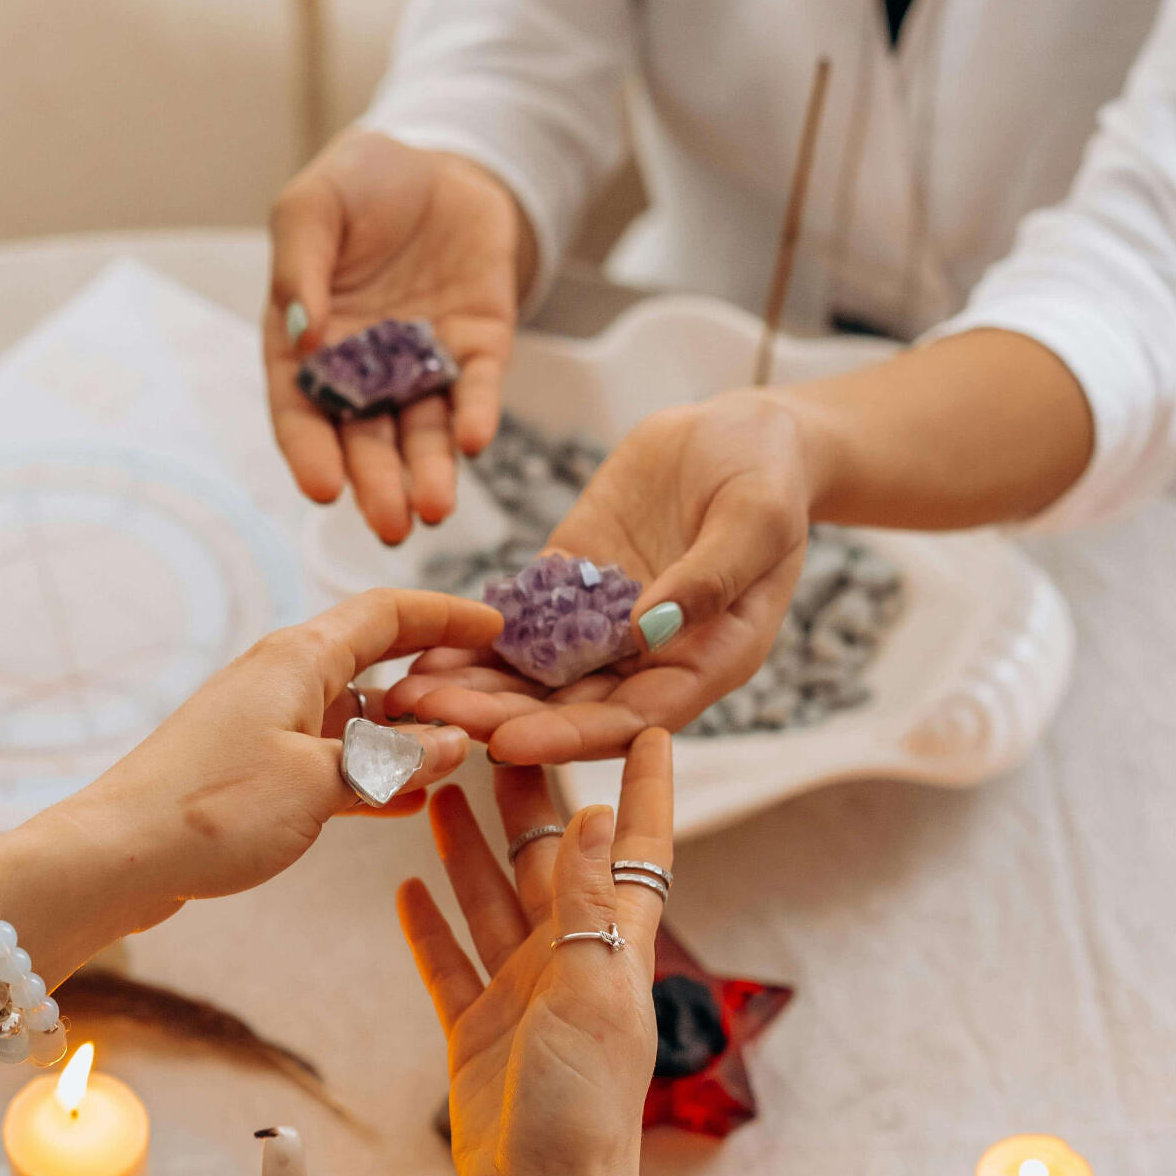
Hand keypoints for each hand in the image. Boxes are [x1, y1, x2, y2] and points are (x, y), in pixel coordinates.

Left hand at [79, 588, 503, 923]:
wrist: (116, 859)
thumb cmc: (210, 811)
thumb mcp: (321, 784)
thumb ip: (393, 763)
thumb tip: (453, 743)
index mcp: (298, 660)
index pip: (387, 613)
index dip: (446, 615)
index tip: (498, 625)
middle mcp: (283, 681)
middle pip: (376, 662)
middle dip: (437, 680)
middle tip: (494, 703)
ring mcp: (267, 726)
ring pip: (357, 717)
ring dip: (407, 736)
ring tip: (464, 757)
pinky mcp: (255, 772)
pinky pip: (331, 759)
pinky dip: (372, 774)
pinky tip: (409, 801)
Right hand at [265, 130, 528, 544]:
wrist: (441, 164)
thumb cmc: (361, 184)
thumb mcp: (313, 204)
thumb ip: (298, 263)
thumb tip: (301, 332)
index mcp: (307, 348)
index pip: (302, 412)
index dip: (310, 453)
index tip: (323, 488)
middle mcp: (363, 372)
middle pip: (367, 440)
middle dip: (378, 484)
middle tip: (390, 524)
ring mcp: (422, 367)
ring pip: (424, 433)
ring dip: (429, 473)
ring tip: (434, 508)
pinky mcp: (476, 352)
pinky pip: (476, 392)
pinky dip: (476, 417)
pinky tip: (475, 442)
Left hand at [383, 392, 812, 762]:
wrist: (745, 434)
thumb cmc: (770, 476)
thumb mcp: (755, 518)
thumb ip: (710, 576)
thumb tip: (649, 629)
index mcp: (705, 664)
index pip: (633, 720)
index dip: (571, 735)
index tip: (509, 742)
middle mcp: (650, 663)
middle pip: (570, 711)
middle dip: (498, 719)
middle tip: (428, 720)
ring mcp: (606, 630)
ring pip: (534, 679)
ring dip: (473, 691)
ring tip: (405, 695)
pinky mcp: (572, 589)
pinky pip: (518, 628)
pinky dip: (473, 644)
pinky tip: (419, 649)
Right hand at [398, 729, 671, 1175]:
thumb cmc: (582, 1112)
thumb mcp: (593, 994)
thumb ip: (590, 904)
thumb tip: (596, 814)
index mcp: (617, 950)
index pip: (638, 851)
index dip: (644, 790)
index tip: (648, 728)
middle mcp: (571, 963)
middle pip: (549, 861)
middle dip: (528, 796)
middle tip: (497, 730)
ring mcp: (522, 996)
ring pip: (489, 901)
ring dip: (467, 848)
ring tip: (440, 789)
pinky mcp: (477, 1031)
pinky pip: (448, 964)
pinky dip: (429, 927)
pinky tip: (406, 888)